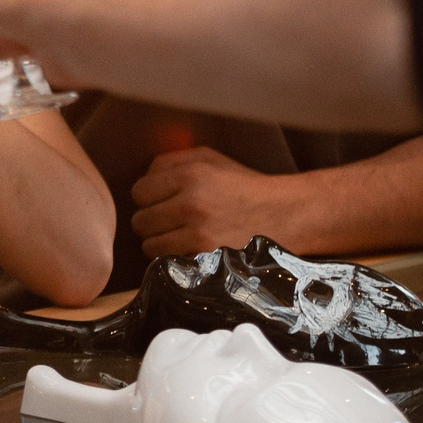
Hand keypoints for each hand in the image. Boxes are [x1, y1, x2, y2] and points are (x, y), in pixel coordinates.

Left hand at [129, 146, 307, 256]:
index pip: (139, 192)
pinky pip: (168, 263)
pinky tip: (190, 250)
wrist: (284, 214)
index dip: (148, 198)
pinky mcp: (206, 258)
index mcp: (190, 175)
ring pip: (149, 246)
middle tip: (171, 222)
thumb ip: (170, 161)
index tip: (162, 202)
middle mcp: (191, 203)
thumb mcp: (209, 159)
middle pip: (140, 221)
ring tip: (181, 237)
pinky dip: (173, 259)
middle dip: (152, 222)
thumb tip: (143, 178)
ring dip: (161, 244)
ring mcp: (199, 234)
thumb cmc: (242, 186)